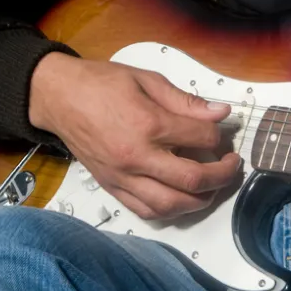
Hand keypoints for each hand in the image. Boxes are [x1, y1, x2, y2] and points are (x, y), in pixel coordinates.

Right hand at [28, 52, 241, 219]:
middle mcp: (136, 157)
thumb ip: (186, 101)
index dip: (218, 136)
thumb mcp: (148, 80)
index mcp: (148, 124)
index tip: (221, 132)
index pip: (199, 139)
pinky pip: (145, 211)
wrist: (59, 97)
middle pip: (191, 180)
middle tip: (231, 166)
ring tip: (212, 187)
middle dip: (221, 175)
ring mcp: (122, 177)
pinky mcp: (112, 187)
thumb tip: (219, 112)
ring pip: (170, 205)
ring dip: (199, 201)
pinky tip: (181, 198)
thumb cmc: (101, 83)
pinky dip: (169, 210)